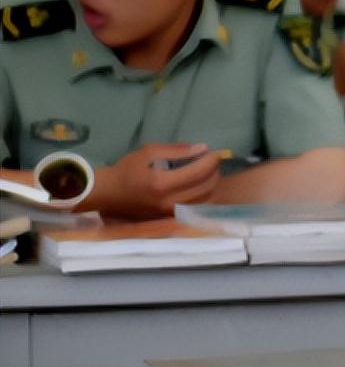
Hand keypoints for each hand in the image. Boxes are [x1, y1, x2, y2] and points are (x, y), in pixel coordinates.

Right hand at [95, 143, 221, 218]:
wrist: (107, 194)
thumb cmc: (126, 170)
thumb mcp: (148, 152)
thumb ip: (177, 150)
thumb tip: (202, 148)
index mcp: (162, 184)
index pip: (199, 172)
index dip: (210, 160)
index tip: (211, 151)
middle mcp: (169, 202)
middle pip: (207, 187)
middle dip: (214, 171)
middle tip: (210, 160)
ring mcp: (171, 213)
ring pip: (205, 200)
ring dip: (211, 184)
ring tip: (206, 171)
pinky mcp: (170, 218)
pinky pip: (196, 207)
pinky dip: (203, 195)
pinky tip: (199, 184)